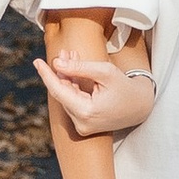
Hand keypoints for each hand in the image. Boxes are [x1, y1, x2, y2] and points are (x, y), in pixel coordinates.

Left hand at [34, 44, 156, 139]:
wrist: (141, 107)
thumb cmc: (125, 87)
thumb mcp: (104, 72)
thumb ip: (79, 67)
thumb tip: (56, 63)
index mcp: (85, 112)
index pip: (58, 91)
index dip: (46, 75)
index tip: (37, 61)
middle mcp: (81, 123)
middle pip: (63, 93)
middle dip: (61, 71)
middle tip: (63, 51)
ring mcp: (83, 126)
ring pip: (68, 97)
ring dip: (67, 77)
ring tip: (70, 56)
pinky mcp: (85, 125)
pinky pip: (74, 103)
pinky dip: (73, 87)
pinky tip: (74, 71)